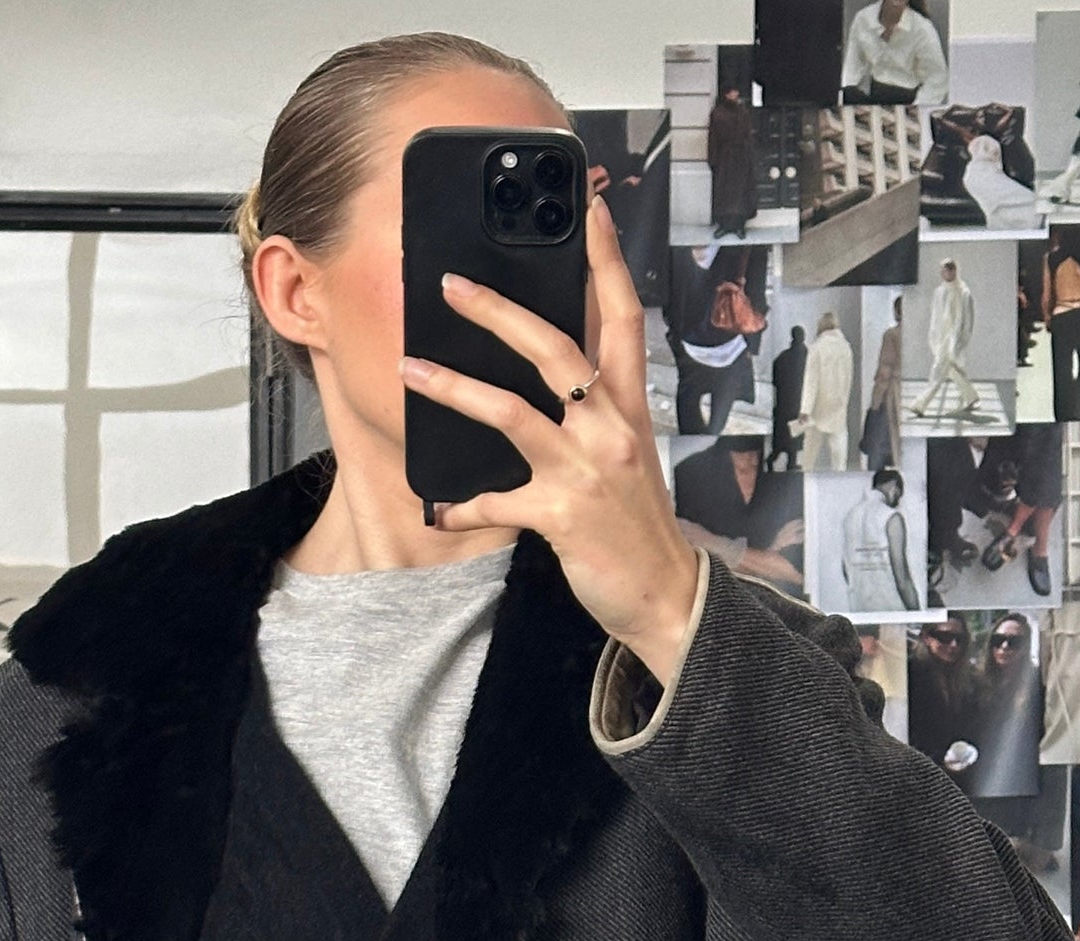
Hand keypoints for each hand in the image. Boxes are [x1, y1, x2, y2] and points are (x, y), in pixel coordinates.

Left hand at [398, 193, 700, 684]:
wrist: (667, 594)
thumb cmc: (639, 523)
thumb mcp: (628, 453)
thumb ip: (595, 409)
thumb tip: (553, 373)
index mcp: (629, 405)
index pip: (623, 315)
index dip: (606, 259)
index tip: (586, 207)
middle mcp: (610, 427)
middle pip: (555, 348)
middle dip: (499, 311)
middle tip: (451, 284)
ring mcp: (586, 469)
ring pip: (514, 412)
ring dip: (456, 388)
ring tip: (412, 370)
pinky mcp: (562, 514)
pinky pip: (499, 503)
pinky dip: (464, 506)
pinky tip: (437, 508)